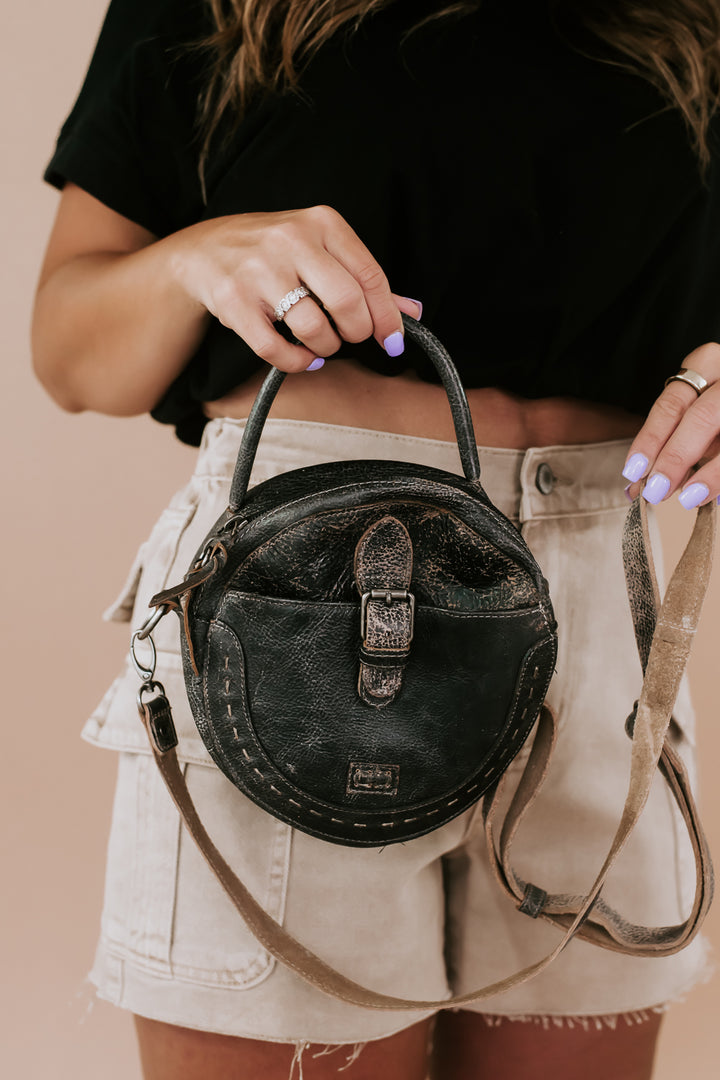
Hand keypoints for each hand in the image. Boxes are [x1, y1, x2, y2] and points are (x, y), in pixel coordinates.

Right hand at [172, 204, 421, 371]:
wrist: (203, 251)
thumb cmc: (273, 253)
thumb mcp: (320, 251)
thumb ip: (364, 280)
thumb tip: (413, 311)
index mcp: (322, 223)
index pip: (371, 277)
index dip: (387, 317)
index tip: (391, 341)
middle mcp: (291, 240)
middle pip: (348, 303)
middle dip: (357, 332)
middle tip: (351, 337)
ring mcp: (259, 270)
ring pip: (314, 328)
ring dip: (327, 347)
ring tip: (322, 343)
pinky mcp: (233, 301)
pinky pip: (276, 349)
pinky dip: (297, 362)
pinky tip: (303, 357)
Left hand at [622, 343, 719, 507]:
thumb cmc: (715, 407)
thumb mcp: (694, 409)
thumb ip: (671, 440)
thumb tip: (640, 483)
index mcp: (706, 364)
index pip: (671, 404)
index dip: (651, 440)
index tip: (634, 471)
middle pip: (702, 417)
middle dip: (676, 457)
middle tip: (656, 490)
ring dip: (709, 472)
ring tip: (689, 497)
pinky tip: (714, 496)